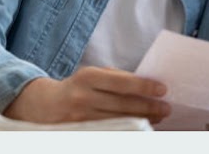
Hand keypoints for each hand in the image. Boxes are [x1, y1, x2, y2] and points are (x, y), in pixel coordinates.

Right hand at [2, 66, 170, 124]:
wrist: (41, 106)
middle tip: (166, 108)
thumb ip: (115, 78)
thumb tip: (145, 84)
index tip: (162, 89)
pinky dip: (127, 129)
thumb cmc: (75, 87)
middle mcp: (83, 98)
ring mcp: (81, 118)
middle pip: (123, 105)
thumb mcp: (91, 75)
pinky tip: (140, 128)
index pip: (122, 83)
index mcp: (88, 77)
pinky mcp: (80, 133)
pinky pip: (110, 131)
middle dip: (148, 107)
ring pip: (119, 121)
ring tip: (158, 118)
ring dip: (142, 120)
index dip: (144, 87)